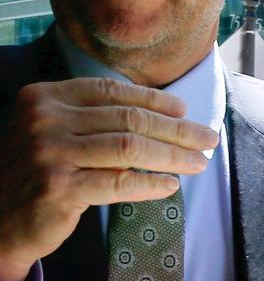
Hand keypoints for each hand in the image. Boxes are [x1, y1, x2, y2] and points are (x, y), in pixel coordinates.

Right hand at [0, 78, 215, 280]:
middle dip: (176, 130)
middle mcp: (44, 119)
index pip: (112, 92)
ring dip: (172, 156)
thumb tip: (171, 114)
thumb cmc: (38, 172)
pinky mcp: (58, 188)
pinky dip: (151, 183)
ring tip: (199, 163)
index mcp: (45, 97)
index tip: (186, 112)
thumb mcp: (56, 132)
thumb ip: (97, 119)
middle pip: (128, 119)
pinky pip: (119, 182)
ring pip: (130, 148)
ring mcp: (48, 153)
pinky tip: (170, 185)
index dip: (155, 101)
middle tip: (208, 139)